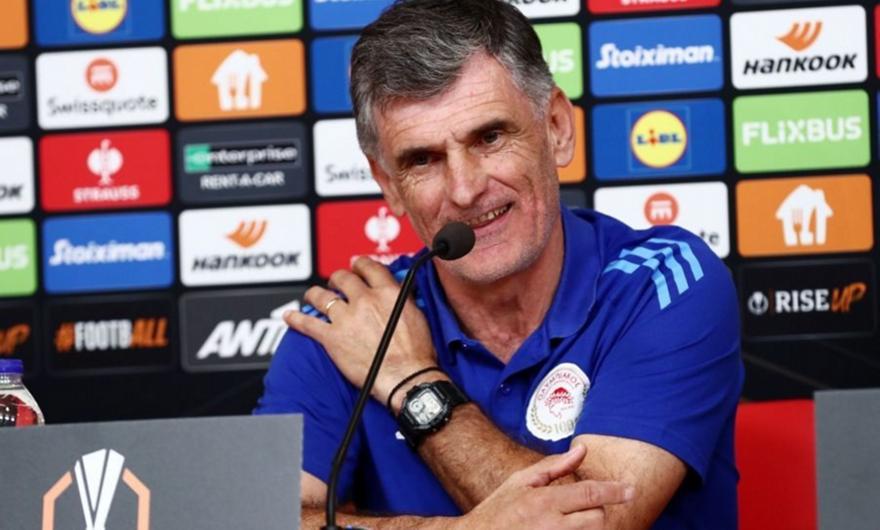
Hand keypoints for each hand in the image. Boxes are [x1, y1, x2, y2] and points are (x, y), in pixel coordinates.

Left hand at [284, 257, 438, 404]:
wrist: (406, 377)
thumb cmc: (416, 353)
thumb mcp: (417, 315)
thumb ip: (403, 298)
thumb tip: (400, 292)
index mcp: (387, 293)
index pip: (368, 267)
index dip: (360, 265)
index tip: (357, 266)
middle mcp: (364, 300)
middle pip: (343, 278)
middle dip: (338, 278)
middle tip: (336, 282)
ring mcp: (346, 319)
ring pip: (322, 297)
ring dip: (315, 294)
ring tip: (313, 295)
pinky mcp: (332, 338)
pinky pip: (308, 324)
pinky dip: (296, 319)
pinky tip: (290, 316)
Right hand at [453, 445, 634, 529]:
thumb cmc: (499, 510)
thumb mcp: (521, 481)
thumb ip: (554, 467)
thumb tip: (581, 450)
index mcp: (545, 502)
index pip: (590, 494)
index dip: (614, 491)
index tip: (631, 490)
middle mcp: (552, 526)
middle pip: (597, 518)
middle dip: (597, 510)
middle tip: (581, 508)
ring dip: (588, 526)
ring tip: (569, 520)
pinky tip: (565, 527)